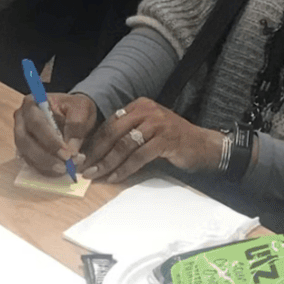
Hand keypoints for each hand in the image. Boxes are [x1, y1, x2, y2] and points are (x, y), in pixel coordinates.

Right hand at [14, 91, 100, 175]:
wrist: (73, 113)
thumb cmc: (75, 108)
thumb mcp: (81, 110)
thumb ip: (76, 127)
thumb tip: (71, 151)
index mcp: (32, 103)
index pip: (36, 123)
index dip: (50, 140)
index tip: (67, 154)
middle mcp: (22, 118)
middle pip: (25, 140)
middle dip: (44, 156)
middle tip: (64, 166)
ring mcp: (21, 134)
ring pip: (25, 153)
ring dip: (44, 165)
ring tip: (65, 170)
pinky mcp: (25, 148)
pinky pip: (30, 161)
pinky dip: (44, 168)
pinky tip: (58, 171)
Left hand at [77, 96, 225, 182]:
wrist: (202, 145)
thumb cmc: (171, 141)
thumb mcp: (147, 131)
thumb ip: (126, 135)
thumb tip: (96, 152)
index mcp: (139, 106)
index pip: (110, 124)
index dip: (94, 142)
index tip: (81, 157)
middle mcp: (146, 110)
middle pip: (113, 133)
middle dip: (96, 153)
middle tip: (84, 168)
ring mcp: (157, 123)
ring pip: (124, 145)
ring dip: (107, 163)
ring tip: (97, 175)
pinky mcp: (165, 139)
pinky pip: (138, 156)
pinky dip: (125, 169)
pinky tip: (115, 178)